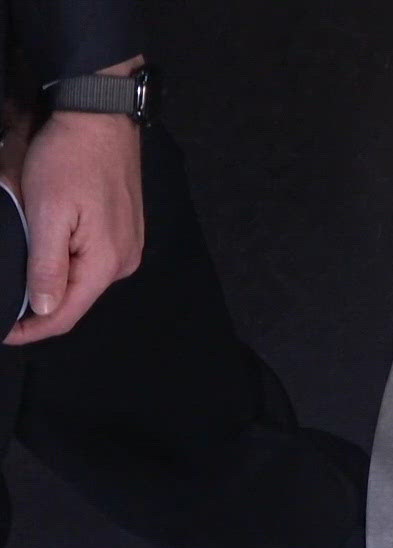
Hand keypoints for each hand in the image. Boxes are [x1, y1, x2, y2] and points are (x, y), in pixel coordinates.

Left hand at [6, 71, 145, 345]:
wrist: (100, 117)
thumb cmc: (70, 160)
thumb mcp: (47, 213)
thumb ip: (48, 266)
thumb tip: (45, 309)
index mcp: (106, 263)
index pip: (66, 313)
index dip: (32, 329)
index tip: (3, 333)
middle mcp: (123, 262)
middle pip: (77, 299)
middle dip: (40, 307)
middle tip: (6, 305)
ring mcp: (128, 246)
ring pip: (83, 280)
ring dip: (52, 283)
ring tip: (21, 278)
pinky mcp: (125, 230)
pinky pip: (92, 261)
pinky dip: (66, 265)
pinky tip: (48, 253)